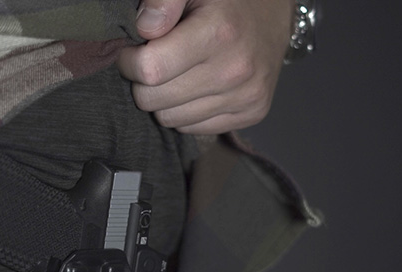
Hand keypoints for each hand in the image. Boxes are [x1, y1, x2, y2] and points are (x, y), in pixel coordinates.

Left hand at [117, 0, 292, 133]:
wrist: (272, 14)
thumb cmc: (223, 0)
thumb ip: (162, 0)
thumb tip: (144, 29)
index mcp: (218, 33)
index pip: (149, 69)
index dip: (129, 61)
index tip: (133, 50)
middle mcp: (236, 69)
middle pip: (154, 100)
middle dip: (143, 82)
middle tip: (154, 61)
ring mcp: (247, 96)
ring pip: (170, 120)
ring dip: (164, 100)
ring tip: (177, 73)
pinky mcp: (252, 113)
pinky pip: (193, 129)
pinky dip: (186, 111)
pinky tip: (196, 86)